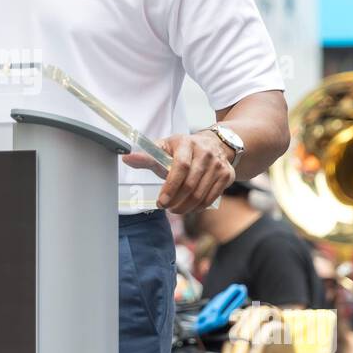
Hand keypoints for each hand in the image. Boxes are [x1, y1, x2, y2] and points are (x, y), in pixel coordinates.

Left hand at [121, 131, 235, 212]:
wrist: (214, 144)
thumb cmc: (183, 149)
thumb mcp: (165, 148)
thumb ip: (147, 156)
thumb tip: (125, 158)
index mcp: (187, 143)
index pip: (180, 167)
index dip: (170, 187)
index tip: (161, 202)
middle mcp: (205, 152)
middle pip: (190, 184)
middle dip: (176, 201)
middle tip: (166, 208)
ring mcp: (218, 164)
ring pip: (201, 194)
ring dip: (186, 207)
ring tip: (176, 209)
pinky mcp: (227, 174)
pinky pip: (212, 198)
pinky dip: (199, 207)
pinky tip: (190, 207)